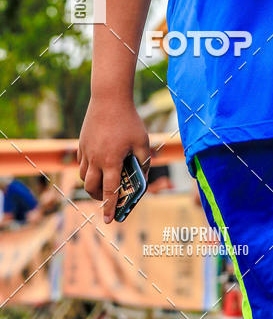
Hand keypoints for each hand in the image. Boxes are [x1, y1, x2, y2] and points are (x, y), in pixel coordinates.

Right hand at [77, 97, 149, 223]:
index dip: (110, 207)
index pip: (110, 191)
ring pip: (85, 177)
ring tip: (103, 183)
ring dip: (93, 184)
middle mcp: (96, 159)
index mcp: (112, 161)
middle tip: (107, 199)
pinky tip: (97, 165)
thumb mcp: (142, 141)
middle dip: (99, 198)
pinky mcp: (82, 143)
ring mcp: (86, 151)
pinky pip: (82, 163)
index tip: (109, 220)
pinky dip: (88, 169)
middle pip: (92, 188)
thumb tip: (144, 178)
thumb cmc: (129, 120)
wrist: (109, 98)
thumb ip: (144, 161)